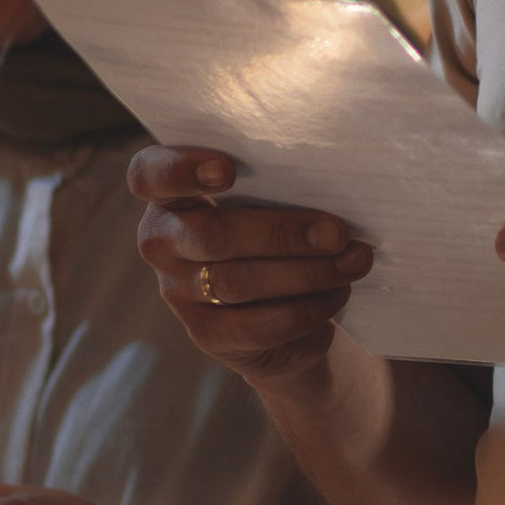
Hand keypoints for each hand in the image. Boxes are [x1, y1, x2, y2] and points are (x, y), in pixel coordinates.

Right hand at [131, 146, 373, 391]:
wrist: (289, 312)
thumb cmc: (281, 233)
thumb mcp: (274, 203)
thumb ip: (281, 187)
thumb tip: (334, 182)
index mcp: (172, 196)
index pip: (150, 176)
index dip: (180, 171)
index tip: (227, 170)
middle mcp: (163, 242)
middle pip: (211, 235)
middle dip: (282, 234)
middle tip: (337, 233)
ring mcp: (180, 292)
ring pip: (237, 282)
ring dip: (306, 272)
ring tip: (355, 261)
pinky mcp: (209, 335)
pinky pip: (258, 325)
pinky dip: (306, 310)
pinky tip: (338, 293)